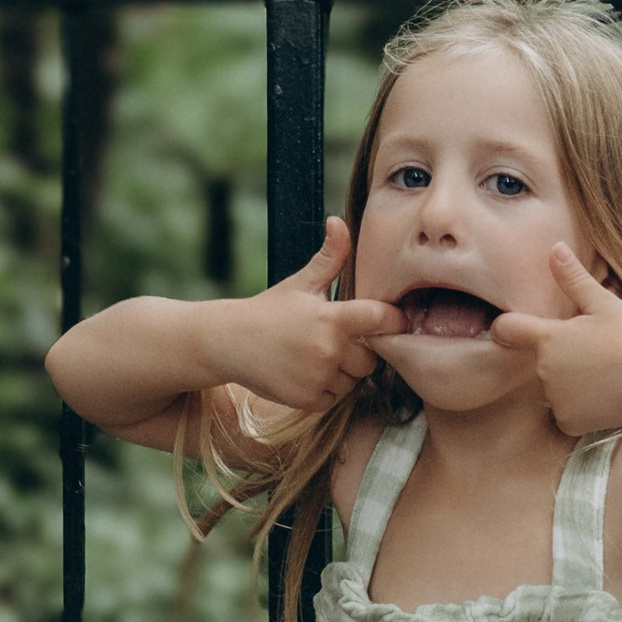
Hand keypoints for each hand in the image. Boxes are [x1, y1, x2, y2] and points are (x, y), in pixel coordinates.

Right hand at [202, 219, 392, 410]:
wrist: (229, 342)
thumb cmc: (269, 310)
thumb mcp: (301, 282)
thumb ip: (330, 257)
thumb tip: (339, 221)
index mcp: (331, 317)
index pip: (381, 320)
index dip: (392, 321)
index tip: (389, 321)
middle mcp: (328, 350)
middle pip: (371, 359)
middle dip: (359, 351)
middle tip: (335, 340)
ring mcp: (318, 377)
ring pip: (353, 381)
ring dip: (343, 372)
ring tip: (317, 355)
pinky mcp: (308, 400)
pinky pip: (335, 397)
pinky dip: (326, 389)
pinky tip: (306, 372)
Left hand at [486, 244, 621, 431]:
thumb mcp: (604, 303)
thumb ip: (573, 278)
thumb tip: (555, 247)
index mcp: (549, 338)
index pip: (507, 329)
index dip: (505, 329)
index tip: (508, 331)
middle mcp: (545, 370)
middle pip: (540, 363)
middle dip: (559, 360)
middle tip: (594, 355)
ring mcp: (556, 398)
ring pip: (555, 391)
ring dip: (571, 386)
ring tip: (604, 376)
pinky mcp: (570, 421)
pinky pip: (566, 415)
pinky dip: (581, 410)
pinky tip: (604, 398)